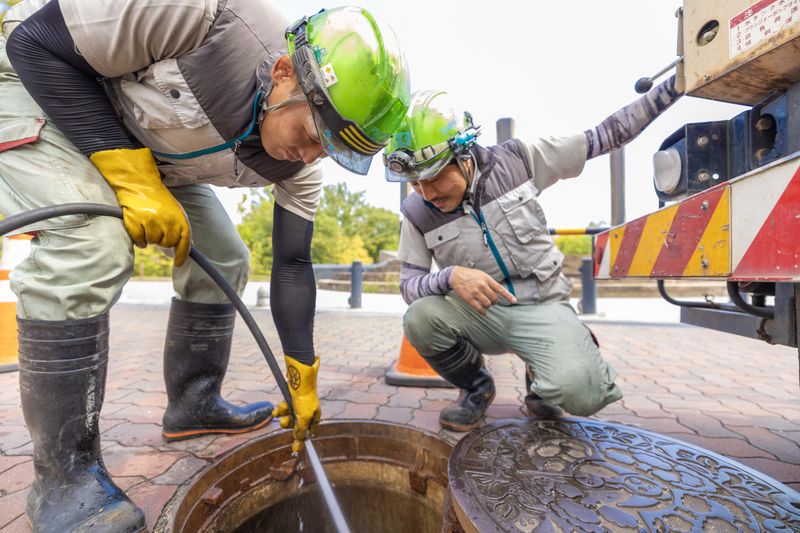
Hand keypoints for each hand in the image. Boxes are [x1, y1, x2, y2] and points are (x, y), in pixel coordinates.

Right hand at [90, 148, 190, 266]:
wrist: (140, 185)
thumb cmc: (159, 200)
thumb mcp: (176, 211)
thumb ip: (182, 228)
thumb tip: (189, 246)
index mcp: (180, 219)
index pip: (184, 243)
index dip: (182, 255)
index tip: (179, 264)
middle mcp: (167, 222)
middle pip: (166, 244)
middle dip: (162, 239)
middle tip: (157, 226)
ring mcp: (150, 223)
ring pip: (152, 243)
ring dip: (149, 237)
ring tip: (148, 221)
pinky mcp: (135, 223)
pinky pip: (139, 242)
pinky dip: (138, 238)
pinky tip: (139, 227)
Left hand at [272, 355, 320, 452]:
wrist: (298, 380)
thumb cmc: (305, 399)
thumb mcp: (304, 418)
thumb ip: (301, 430)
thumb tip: (299, 440)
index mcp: (314, 418)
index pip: (308, 433)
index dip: (302, 440)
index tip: (296, 449)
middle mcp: (307, 413)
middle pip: (296, 426)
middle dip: (289, 425)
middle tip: (285, 423)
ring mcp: (298, 407)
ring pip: (288, 418)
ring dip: (283, 416)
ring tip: (280, 410)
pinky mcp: (290, 401)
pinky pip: (283, 410)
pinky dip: (279, 410)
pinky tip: (276, 409)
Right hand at [450, 266, 516, 313]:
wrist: (455, 275)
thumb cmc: (470, 275)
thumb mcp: (482, 275)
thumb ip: (490, 282)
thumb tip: (498, 291)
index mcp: (487, 279)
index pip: (500, 289)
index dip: (508, 296)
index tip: (514, 301)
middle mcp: (482, 285)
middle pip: (494, 298)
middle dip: (494, 301)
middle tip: (492, 301)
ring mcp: (475, 292)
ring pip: (487, 304)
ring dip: (488, 306)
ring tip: (486, 304)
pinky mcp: (469, 298)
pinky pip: (478, 308)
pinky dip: (482, 311)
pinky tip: (484, 312)